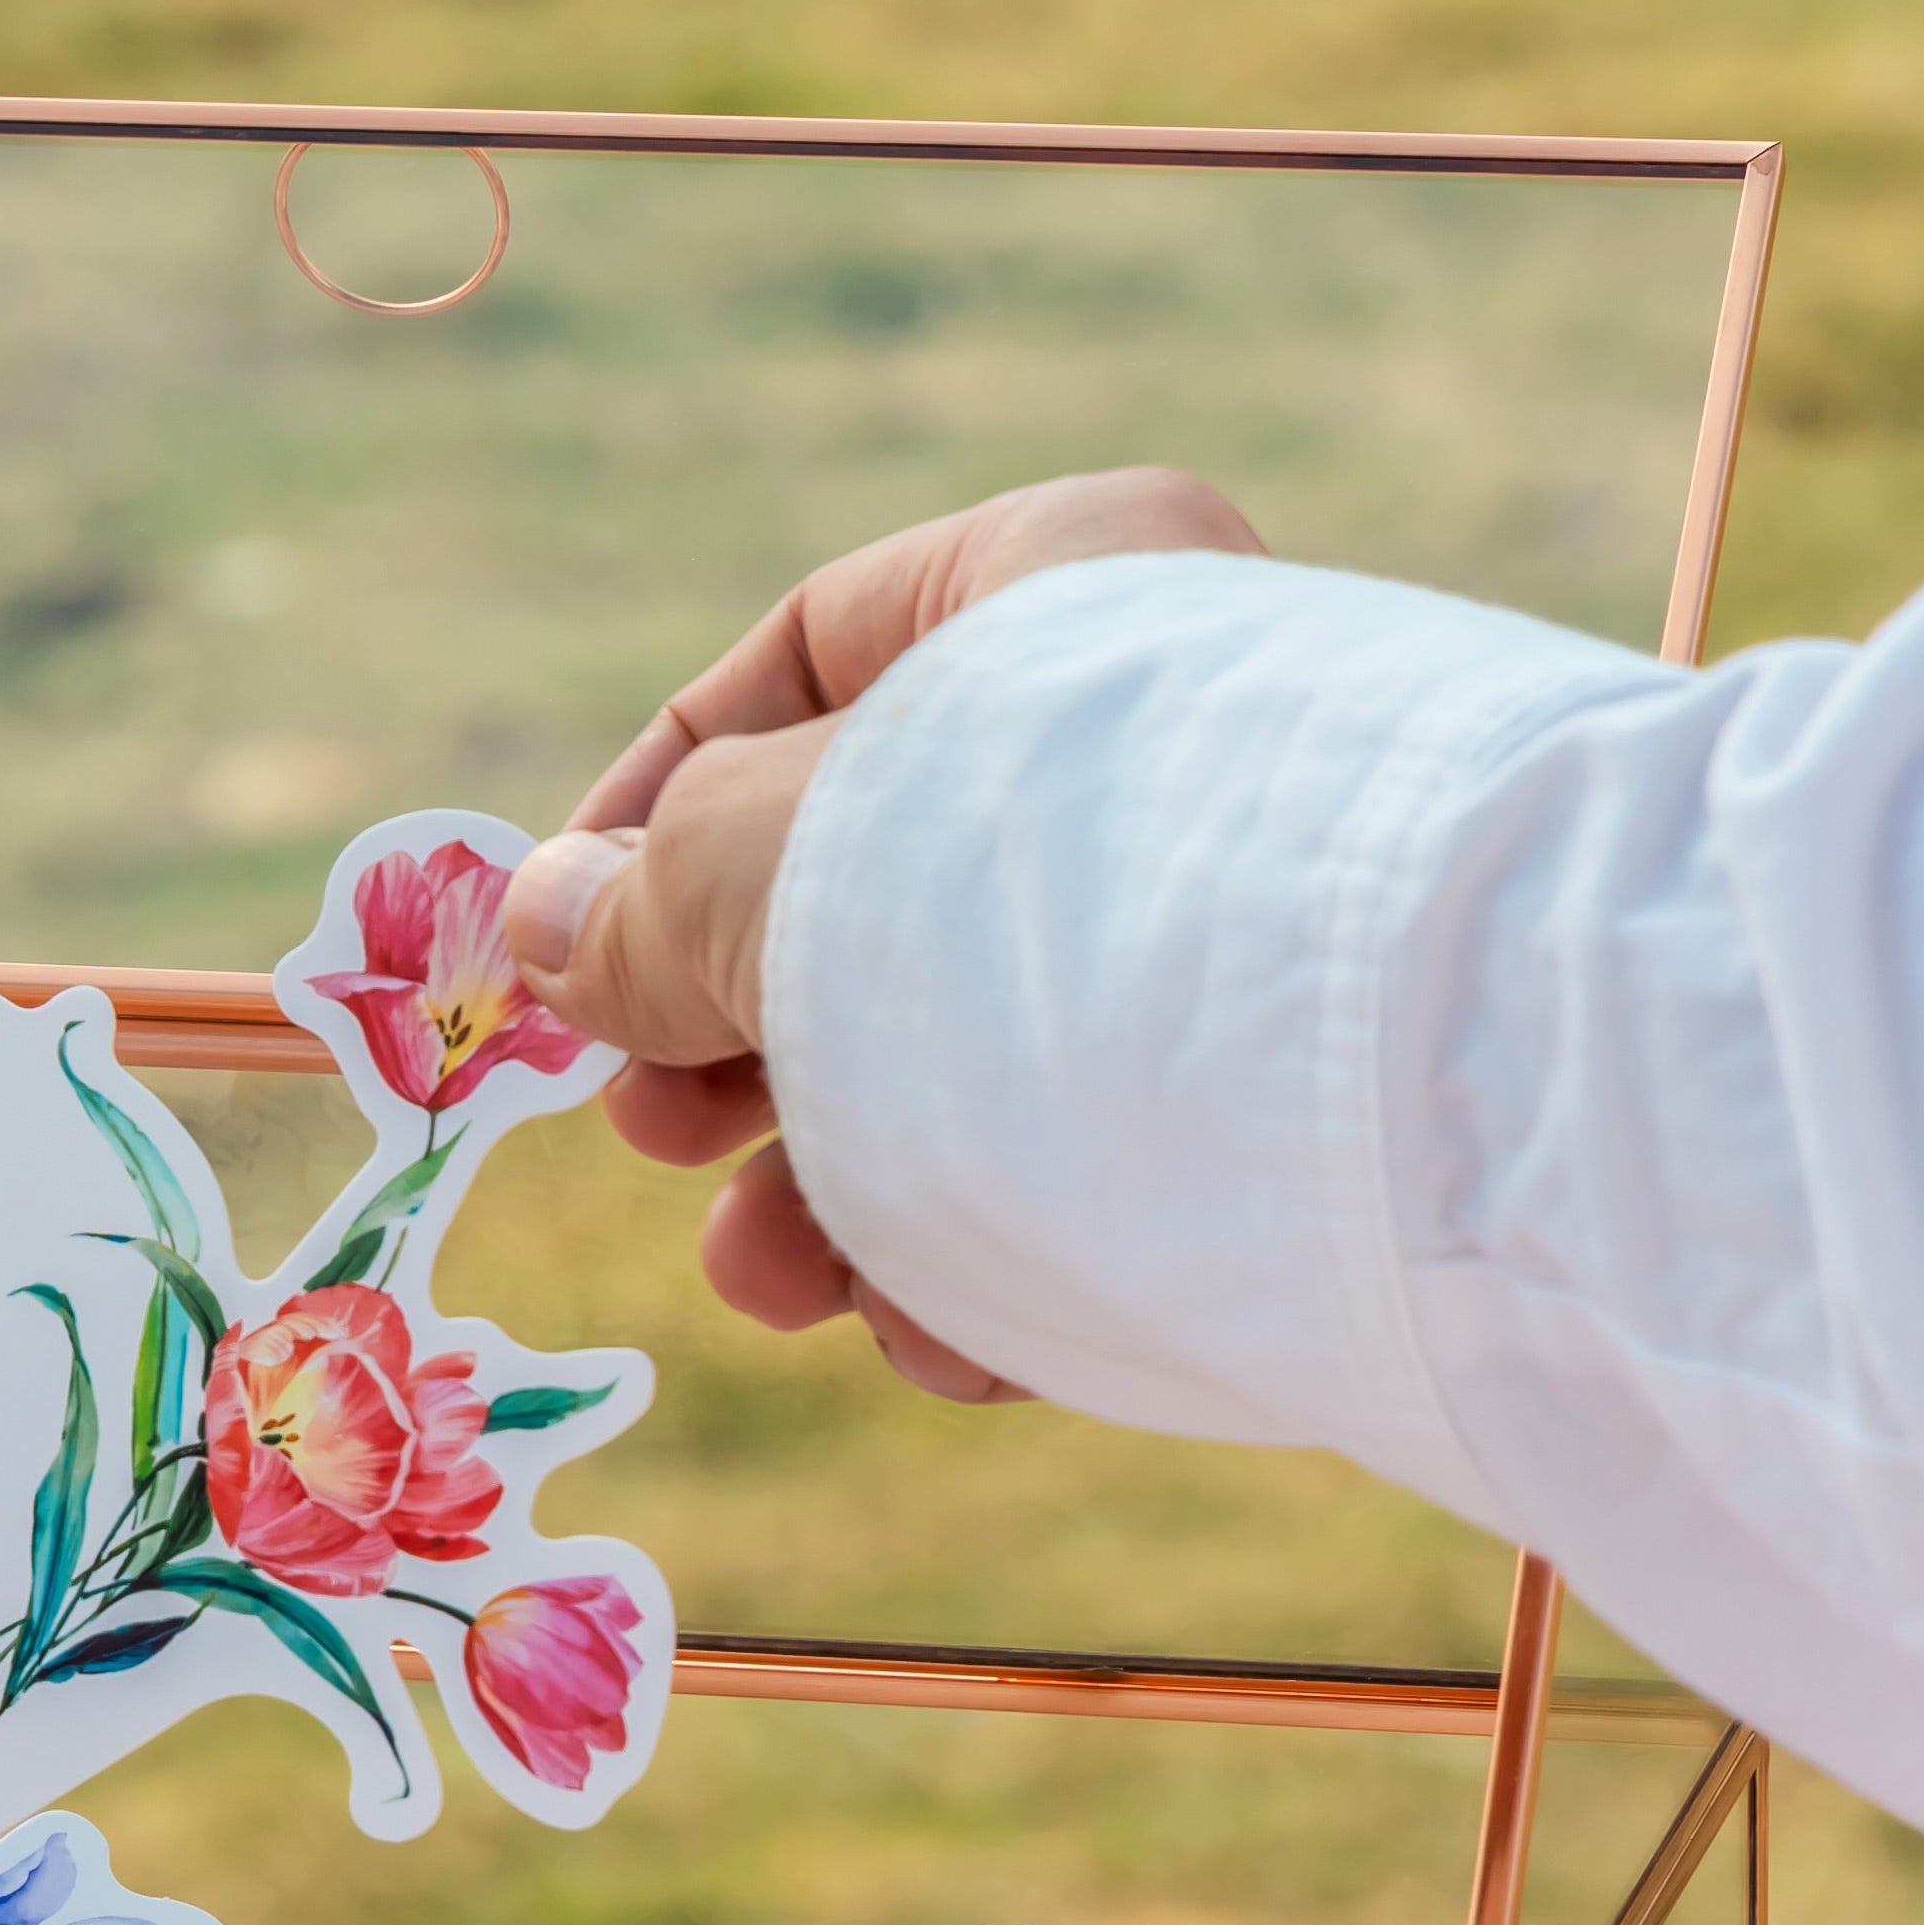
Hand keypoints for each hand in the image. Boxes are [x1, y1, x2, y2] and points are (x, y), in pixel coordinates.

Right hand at [500, 466, 1266, 1402]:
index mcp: (1054, 586)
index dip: (647, 807)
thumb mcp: (767, 872)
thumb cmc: (1033, 907)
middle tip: (657, 1137)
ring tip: (778, 1282)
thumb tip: (539, 924)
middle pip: (871, 890)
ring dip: (831, 1197)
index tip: (560, 955)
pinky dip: (986, 1261)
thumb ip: (638, 904)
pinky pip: (1092, 1171)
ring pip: (966, 1059)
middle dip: (733, 1051)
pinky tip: (943, 1338)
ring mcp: (1229, 934)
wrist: (1385, 1092)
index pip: (805, 657)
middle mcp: (1156, 740)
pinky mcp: (1287, 1110)